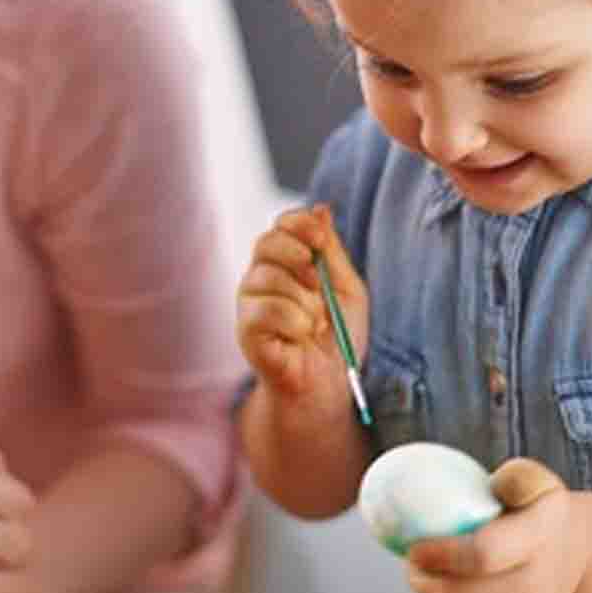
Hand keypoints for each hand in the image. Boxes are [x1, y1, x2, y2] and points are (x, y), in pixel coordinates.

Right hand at [237, 204, 368, 406]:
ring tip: (316, 323)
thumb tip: (322, 208)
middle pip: (267, 242)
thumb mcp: (345, 287)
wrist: (329, 384)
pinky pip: (265, 310)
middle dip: (298, 256)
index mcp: (286, 263)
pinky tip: (302, 335)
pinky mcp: (245, 330)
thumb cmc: (338, 338)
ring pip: (268, 278)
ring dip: (303, 300)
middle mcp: (261, 277)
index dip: (299, 224)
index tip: (320, 239)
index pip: (281, 225)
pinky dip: (294, 321)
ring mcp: (250, 303)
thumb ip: (331, 251)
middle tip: (317, 282)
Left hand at [405, 459, 588, 592]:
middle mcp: (538, 584)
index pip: (483, 555)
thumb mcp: (534, 479)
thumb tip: (493, 483)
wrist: (577, 550)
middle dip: (424, 582)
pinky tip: (452, 587)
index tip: (414, 546)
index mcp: (539, 538)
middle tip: (410, 564)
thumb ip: (514, 476)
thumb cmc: (539, 506)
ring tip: (426, 572)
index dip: (440, 554)